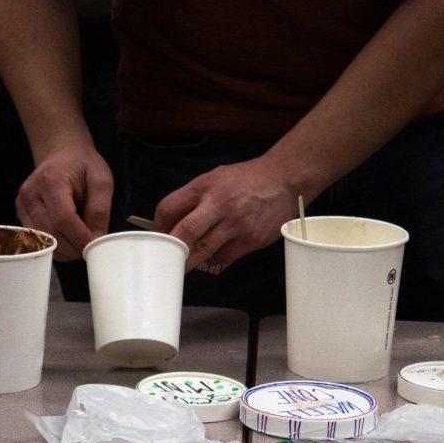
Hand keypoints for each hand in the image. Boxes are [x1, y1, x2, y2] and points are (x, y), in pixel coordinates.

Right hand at [15, 142, 112, 259]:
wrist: (61, 153)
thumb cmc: (82, 165)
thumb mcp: (101, 181)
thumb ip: (100, 210)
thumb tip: (96, 239)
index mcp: (51, 181)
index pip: (63, 219)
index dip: (80, 238)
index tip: (95, 249)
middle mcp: (31, 194)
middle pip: (50, 233)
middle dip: (73, 248)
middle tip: (91, 250)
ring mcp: (22, 205)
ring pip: (41, 240)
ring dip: (63, 250)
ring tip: (80, 244)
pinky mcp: (21, 213)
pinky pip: (36, 239)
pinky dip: (54, 245)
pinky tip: (68, 239)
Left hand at [154, 156, 299, 272]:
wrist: (285, 180)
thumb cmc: (246, 179)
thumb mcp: (215, 178)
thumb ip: (194, 198)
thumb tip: (171, 223)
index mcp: (204, 186)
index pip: (169, 207)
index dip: (159, 226)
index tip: (158, 237)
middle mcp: (219, 204)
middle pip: (184, 233)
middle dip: (172, 250)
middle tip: (166, 259)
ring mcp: (236, 224)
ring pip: (204, 251)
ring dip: (191, 261)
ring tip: (186, 264)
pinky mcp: (251, 239)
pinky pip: (223, 258)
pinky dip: (214, 260)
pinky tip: (213, 255)